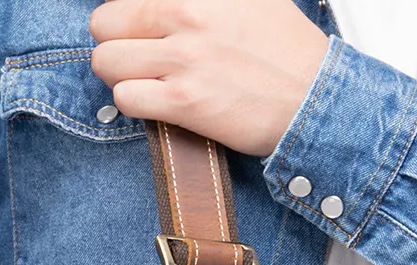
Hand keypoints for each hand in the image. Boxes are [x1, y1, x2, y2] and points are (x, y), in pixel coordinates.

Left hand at [89, 0, 328, 157]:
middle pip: (105, 23)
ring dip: (119, 74)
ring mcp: (183, 59)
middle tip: (136, 54)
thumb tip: (170, 4)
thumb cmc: (282, 49)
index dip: (126, 14)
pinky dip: (132, 102)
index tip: (137, 27)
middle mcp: (187, 15)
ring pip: (106, 61)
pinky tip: (153, 101)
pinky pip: (125, 97)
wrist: (311, 96)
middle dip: (114, 41)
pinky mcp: (183, 101)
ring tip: (143, 79)